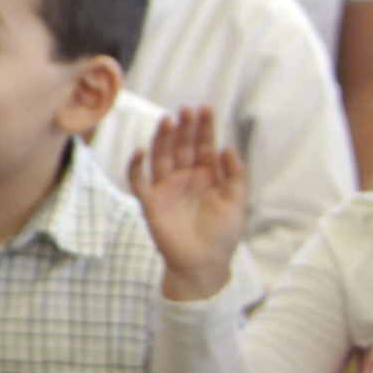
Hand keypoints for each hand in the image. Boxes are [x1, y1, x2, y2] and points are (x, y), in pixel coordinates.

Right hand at [128, 104, 249, 303]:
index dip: (204, 127)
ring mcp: (166, 188)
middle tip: (186, 110)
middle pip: (181, 146)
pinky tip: (141, 151)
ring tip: (168, 120)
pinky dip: (136, 166)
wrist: (204, 264)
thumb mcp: (237, 202)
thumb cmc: (222, 234)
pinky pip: (139, 181)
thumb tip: (228, 148)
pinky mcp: (150, 203)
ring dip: (162, 138)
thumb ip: (235, 175)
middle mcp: (185, 177)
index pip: (204, 145)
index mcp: (206, 175)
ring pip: (161, 157)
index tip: (206, 108)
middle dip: (184, 128)